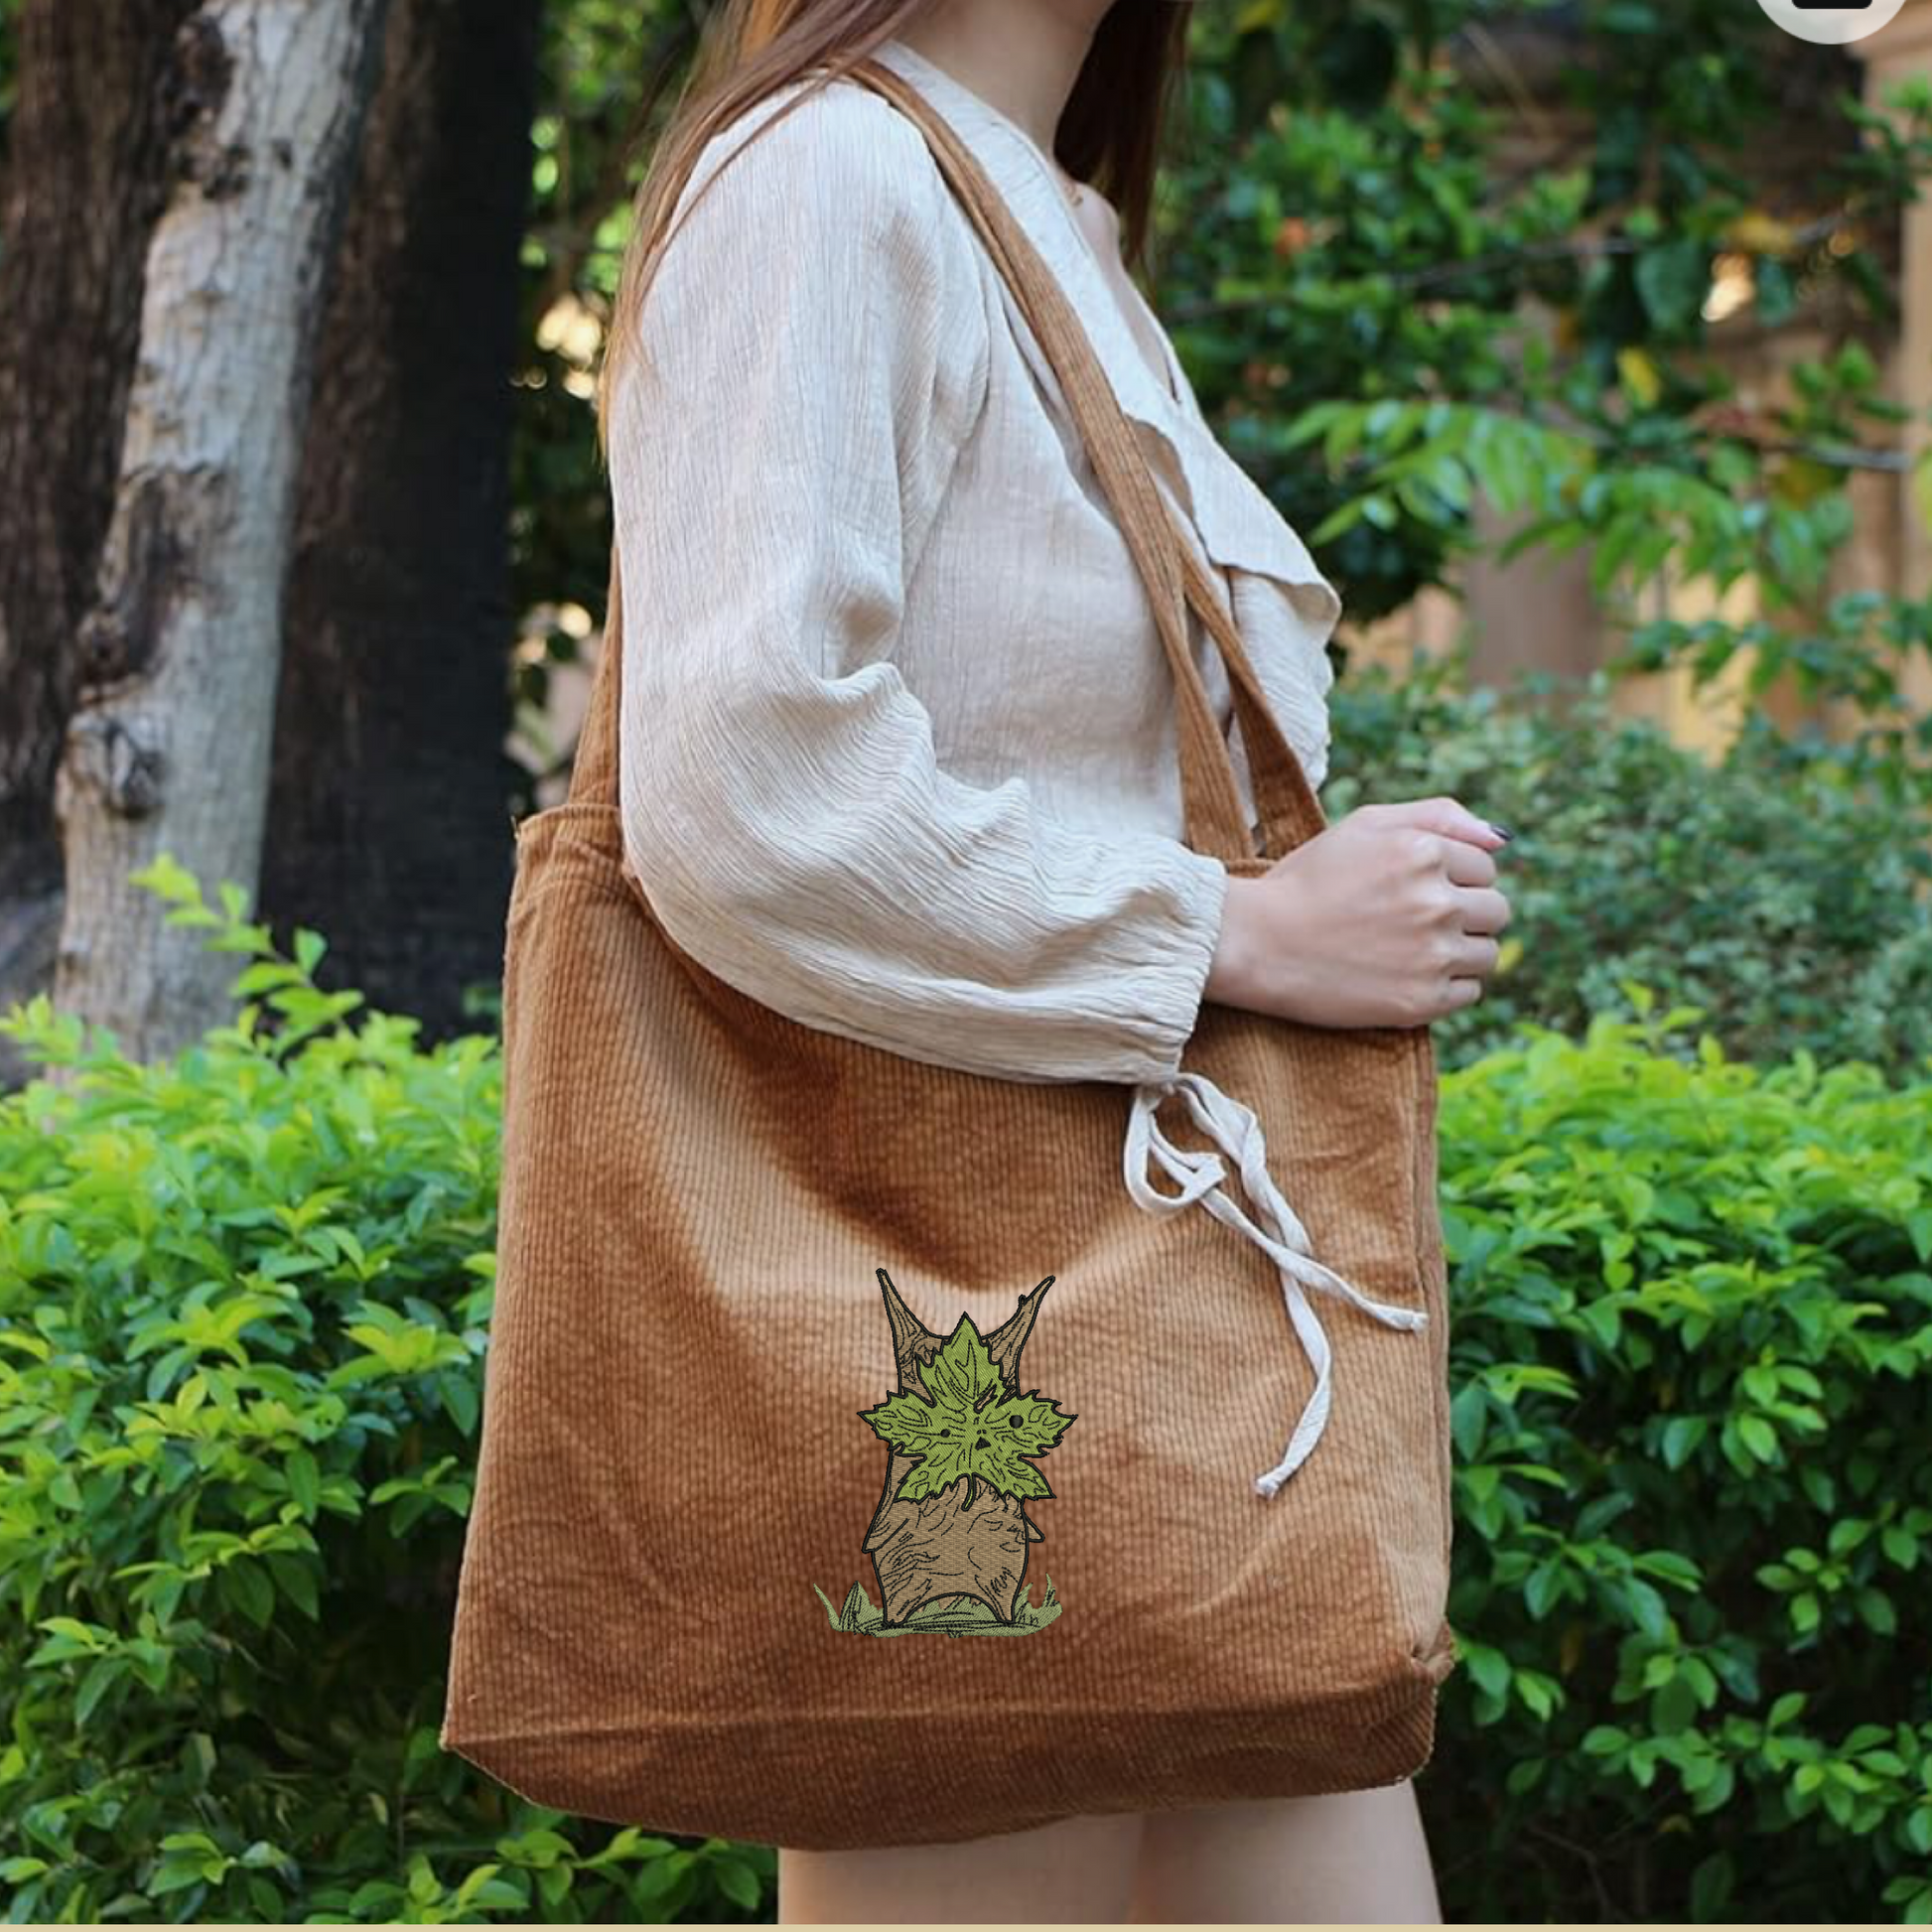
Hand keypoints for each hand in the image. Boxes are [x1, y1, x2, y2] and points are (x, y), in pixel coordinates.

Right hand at [1203, 795, 1513, 1028]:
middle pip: (1496, 910)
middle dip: (1465, 913)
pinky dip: (1447, 987)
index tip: (1411, 889)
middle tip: (1415, 921)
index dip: (1451, 876)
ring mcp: (1431, 954)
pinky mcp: (1421, 1001)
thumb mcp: (1364, 825)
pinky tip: (1406, 976)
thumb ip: (1438, 815)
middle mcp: (1435, 901)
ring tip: (1411, 950)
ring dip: (1461, 951)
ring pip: (1489, 954)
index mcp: (1422, 851)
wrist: (1256, 945)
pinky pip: (1469, 993)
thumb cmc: (1307, 881)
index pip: (1484, 866)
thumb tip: (1502, 840)